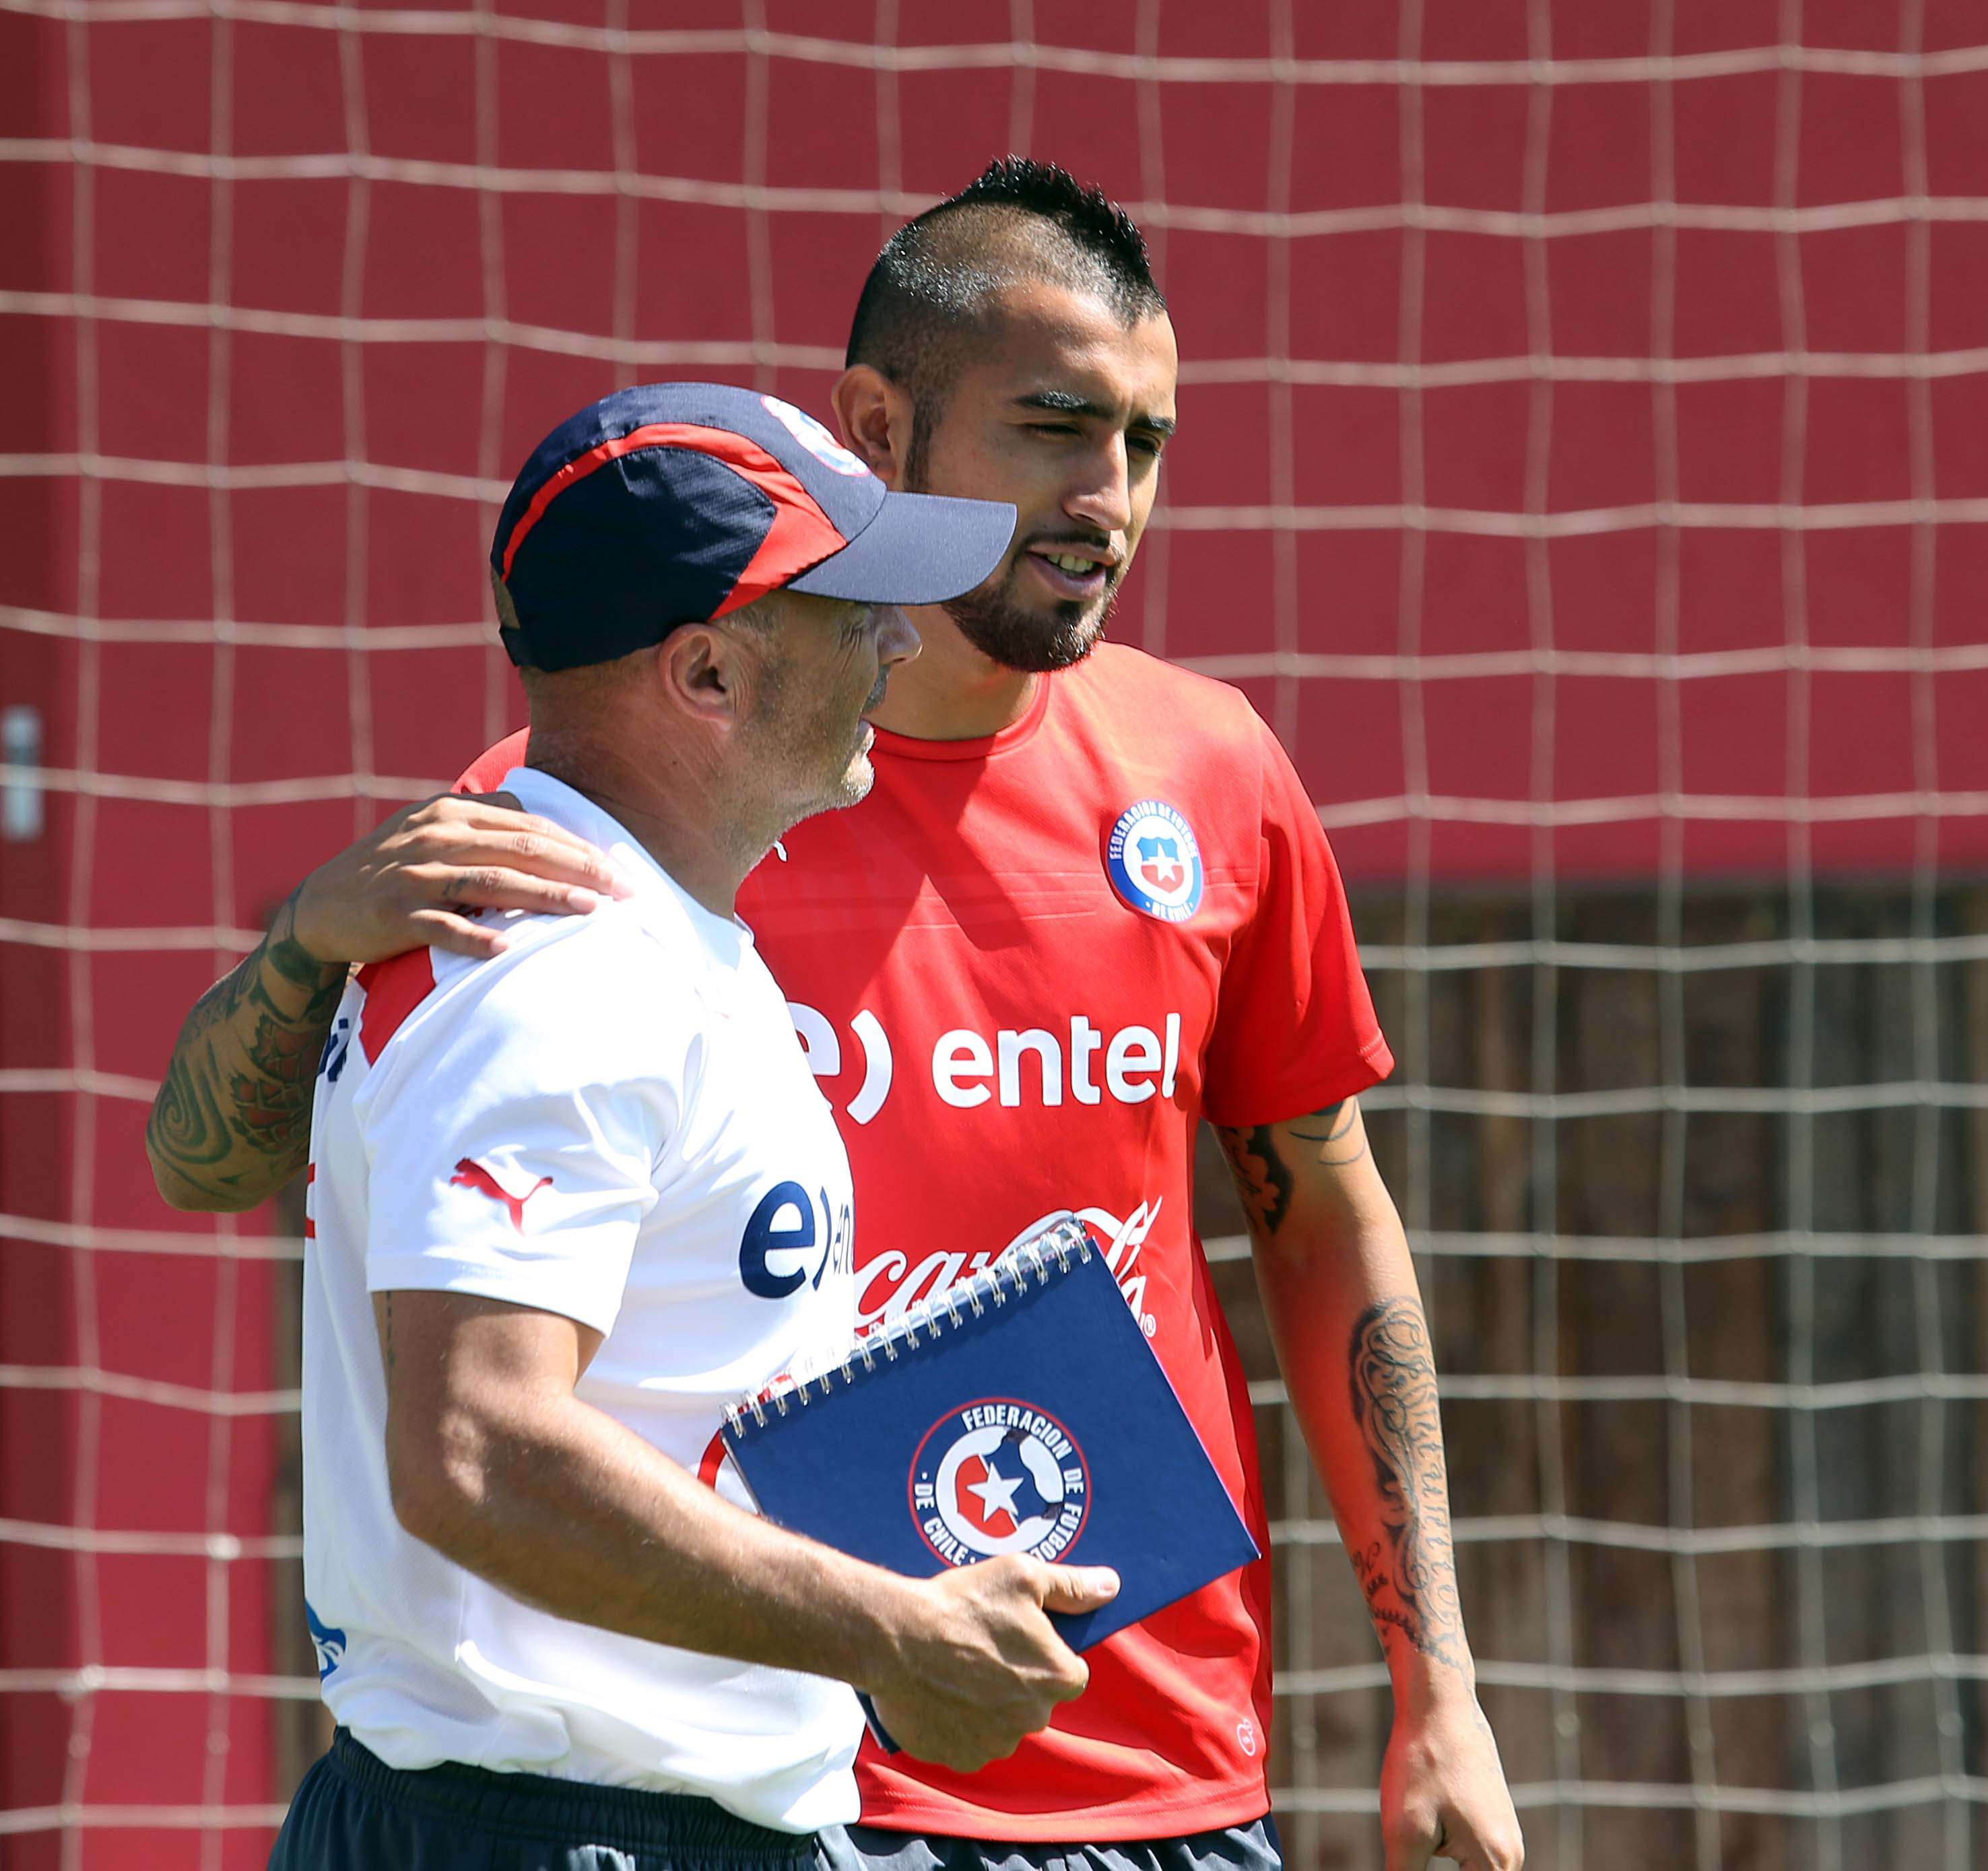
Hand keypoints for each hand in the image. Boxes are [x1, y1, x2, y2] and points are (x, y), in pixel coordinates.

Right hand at [290, 793, 629, 963]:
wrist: (321, 906)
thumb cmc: (395, 869)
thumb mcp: (436, 832)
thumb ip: (486, 824)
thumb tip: (546, 825)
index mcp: (452, 812)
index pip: (531, 826)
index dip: (579, 847)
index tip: (620, 869)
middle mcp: (436, 836)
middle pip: (522, 849)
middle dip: (579, 869)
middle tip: (623, 890)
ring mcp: (414, 875)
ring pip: (491, 883)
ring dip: (543, 897)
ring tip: (588, 911)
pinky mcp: (394, 914)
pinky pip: (440, 926)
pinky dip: (472, 937)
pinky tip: (504, 950)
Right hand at [865, 1558, 1118, 1772]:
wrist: (895, 1638)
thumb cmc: (963, 1603)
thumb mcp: (1023, 1576)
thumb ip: (1071, 1587)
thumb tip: (1110, 1588)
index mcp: (1057, 1677)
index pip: (1070, 1671)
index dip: (1046, 1652)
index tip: (1018, 1635)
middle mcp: (1034, 1720)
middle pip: (1035, 1699)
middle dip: (1016, 1678)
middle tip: (983, 1646)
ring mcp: (995, 1744)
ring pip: (1003, 1723)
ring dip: (988, 1703)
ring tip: (956, 1667)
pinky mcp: (959, 1757)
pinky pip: (969, 1742)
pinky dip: (959, 1723)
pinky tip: (941, 1692)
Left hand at [1380, 1679, 1523, 1870]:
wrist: (1439, 1702)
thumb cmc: (1422, 1763)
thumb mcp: (1404, 1832)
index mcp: (1498, 1864)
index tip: (1419, 1863)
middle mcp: (1511, 1855)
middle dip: (1432, 1868)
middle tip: (1418, 1847)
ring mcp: (1503, 1836)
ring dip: (1436, 1860)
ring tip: (1420, 1832)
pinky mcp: (1487, 1820)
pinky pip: (1470, 1859)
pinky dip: (1444, 1857)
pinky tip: (1425, 1834)